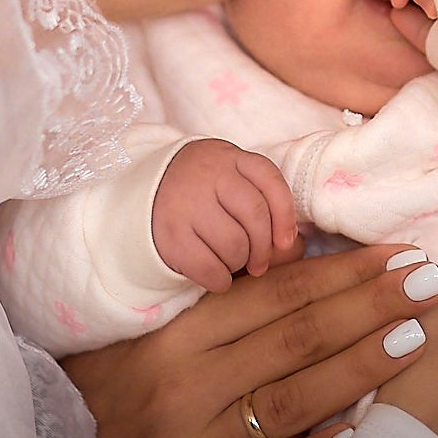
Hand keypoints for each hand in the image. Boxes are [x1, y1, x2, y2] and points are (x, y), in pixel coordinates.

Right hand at [63, 244, 437, 437]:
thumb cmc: (123, 379)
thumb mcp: (163, 333)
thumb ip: (228, 309)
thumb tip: (318, 274)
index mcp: (178, 337)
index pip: (276, 294)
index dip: (342, 272)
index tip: (397, 254)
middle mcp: (185, 389)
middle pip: (294, 339)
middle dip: (368, 307)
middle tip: (427, 282)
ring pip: (292, 401)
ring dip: (360, 367)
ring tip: (413, 339)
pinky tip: (357, 432)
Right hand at [154, 139, 300, 291]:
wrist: (145, 195)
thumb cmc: (201, 191)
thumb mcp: (229, 178)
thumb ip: (260, 199)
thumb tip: (292, 244)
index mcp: (228, 157)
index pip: (269, 180)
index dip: (285, 214)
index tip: (286, 241)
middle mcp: (207, 176)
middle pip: (255, 216)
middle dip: (264, 248)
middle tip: (259, 262)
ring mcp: (186, 205)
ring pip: (235, 245)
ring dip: (239, 263)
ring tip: (231, 260)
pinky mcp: (170, 236)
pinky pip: (209, 268)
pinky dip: (220, 280)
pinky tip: (218, 276)